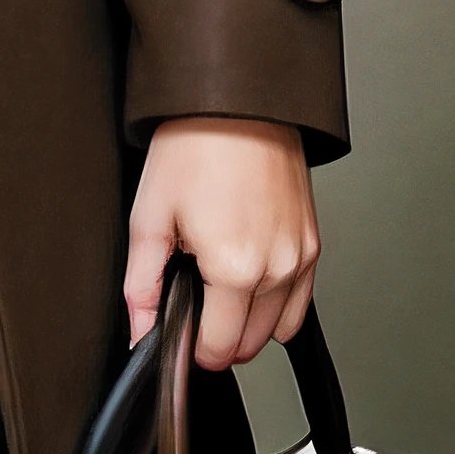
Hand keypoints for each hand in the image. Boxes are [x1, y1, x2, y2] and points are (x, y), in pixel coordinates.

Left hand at [124, 117, 317, 371]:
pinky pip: (300, 300)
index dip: (192, 348)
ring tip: (219, 286)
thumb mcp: (149, 219)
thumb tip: (142, 332)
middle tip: (193, 299)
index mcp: (236, 269)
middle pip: (251, 344)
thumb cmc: (195, 148)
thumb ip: (143, 287)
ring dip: (250, 323)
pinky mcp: (312, 242)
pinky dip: (277, 303)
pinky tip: (249, 278)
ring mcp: (300, 257)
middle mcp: (277, 268)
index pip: (220, 348)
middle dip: (220, 337)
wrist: (239, 104)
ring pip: (279, 327)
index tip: (179, 331)